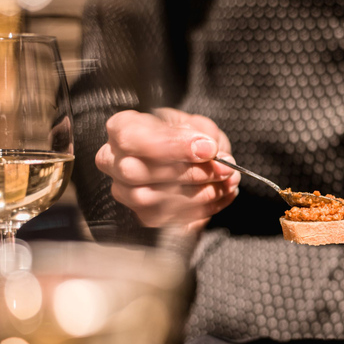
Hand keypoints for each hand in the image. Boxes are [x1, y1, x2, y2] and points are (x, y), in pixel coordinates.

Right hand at [96, 108, 240, 233]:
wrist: (194, 156)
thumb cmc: (189, 136)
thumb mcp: (197, 124)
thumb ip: (202, 133)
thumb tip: (209, 151)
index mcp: (122, 130)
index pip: (130, 139)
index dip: (171, 145)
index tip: (208, 148)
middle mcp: (115, 163)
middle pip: (136, 173)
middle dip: (189, 173)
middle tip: (223, 167)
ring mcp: (127, 193)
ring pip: (152, 200)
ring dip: (200, 192)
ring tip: (228, 180)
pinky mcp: (145, 216)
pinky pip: (169, 219)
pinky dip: (204, 207)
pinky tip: (223, 194)